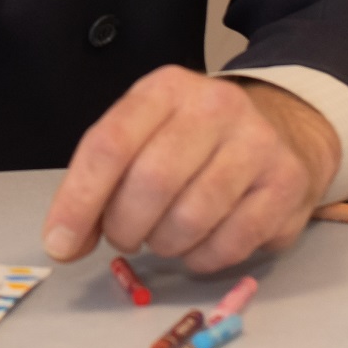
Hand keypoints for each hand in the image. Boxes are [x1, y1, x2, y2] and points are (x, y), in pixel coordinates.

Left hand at [40, 68, 337, 272]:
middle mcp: (215, 106)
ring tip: (164, 236)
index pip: (110, 144)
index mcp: (166, 89)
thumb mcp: (144, 138)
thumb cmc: (196, 141)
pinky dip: (202, 259)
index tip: (60, 243)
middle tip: (124, 236)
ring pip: (190, 219)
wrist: (284, 129)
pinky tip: (200, 245)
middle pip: (151, 182)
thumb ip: (100, 182)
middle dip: (125, 226)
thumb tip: (65, 242)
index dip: (79, 200)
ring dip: (164, 245)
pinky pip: (229, 244)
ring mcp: (257, 143)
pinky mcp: (287, 184)